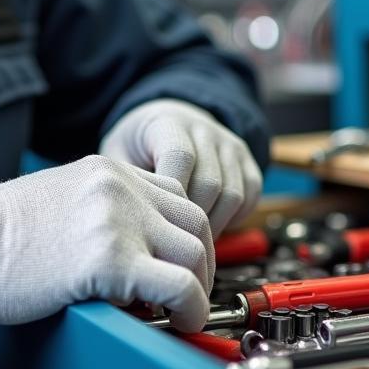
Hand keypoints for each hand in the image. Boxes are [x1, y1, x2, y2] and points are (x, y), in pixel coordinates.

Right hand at [0, 155, 213, 336]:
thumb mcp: (58, 200)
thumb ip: (100, 210)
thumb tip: (134, 247)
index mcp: (106, 170)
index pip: (176, 194)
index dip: (186, 234)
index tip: (180, 262)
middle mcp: (118, 186)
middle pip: (195, 220)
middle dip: (201, 261)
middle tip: (189, 292)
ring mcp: (117, 219)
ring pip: (195, 252)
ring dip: (198, 287)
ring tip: (180, 312)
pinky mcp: (111, 259)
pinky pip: (178, 286)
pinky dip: (190, 308)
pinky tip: (176, 322)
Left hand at [99, 99, 262, 238]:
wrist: (166, 122)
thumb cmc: (137, 147)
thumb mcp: (118, 154)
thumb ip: (122, 182)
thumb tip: (124, 218)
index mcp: (169, 123)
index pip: (180, 158)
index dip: (172, 196)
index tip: (158, 223)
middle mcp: (205, 129)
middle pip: (210, 183)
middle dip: (191, 221)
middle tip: (174, 246)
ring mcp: (230, 144)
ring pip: (233, 194)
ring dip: (213, 226)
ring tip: (190, 242)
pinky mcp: (247, 160)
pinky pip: (250, 196)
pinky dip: (234, 219)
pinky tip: (210, 228)